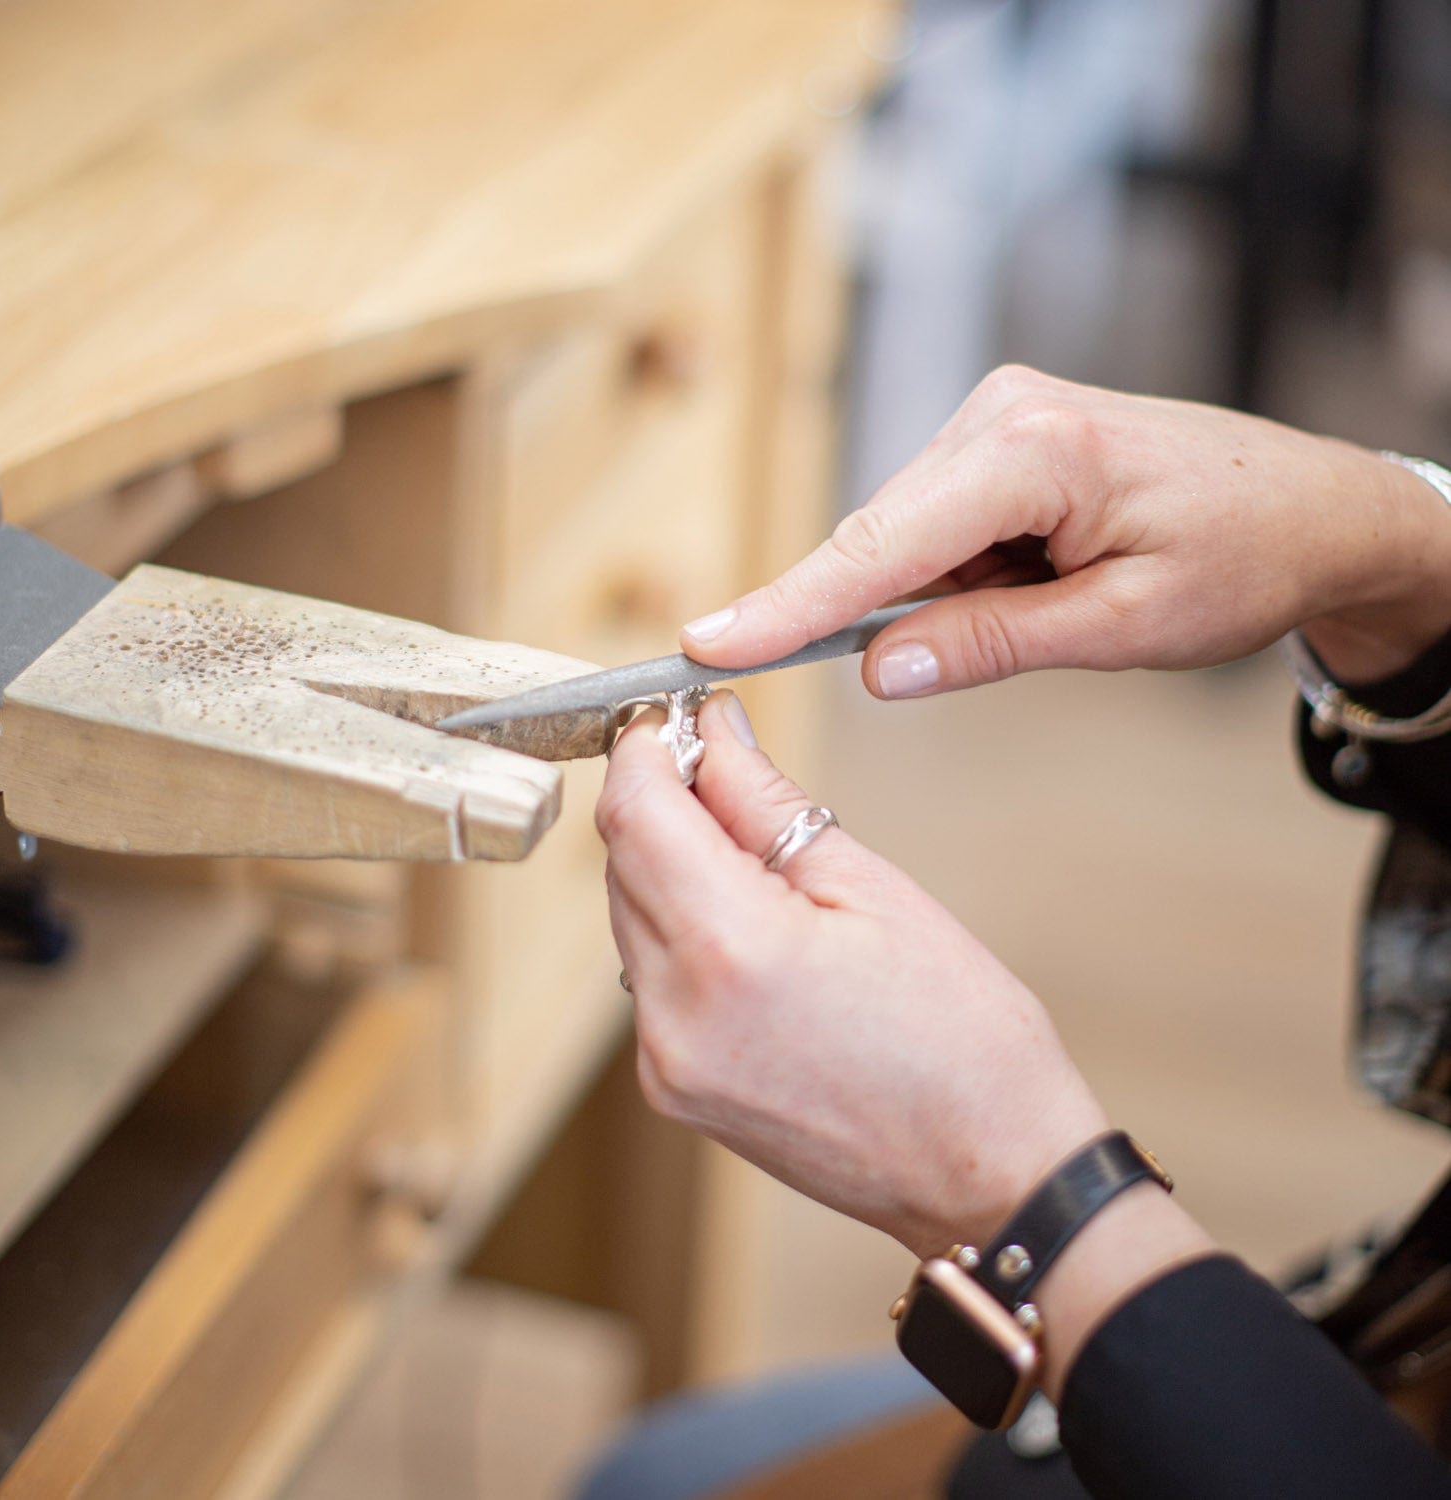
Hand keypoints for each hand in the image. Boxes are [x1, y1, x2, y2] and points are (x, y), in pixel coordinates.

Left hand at [598, 689, 1108, 1253]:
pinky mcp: (672, 1089)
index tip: (675, 719)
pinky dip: (680, 929)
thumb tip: (715, 733)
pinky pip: (647, 978)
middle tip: (724, 765)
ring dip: (670, 864)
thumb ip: (768, 803)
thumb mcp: (871, 888)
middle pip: (622, 863)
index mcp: (730, 948)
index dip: (645, 749)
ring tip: (751, 847)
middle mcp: (673, 1012)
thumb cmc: (961, 1036)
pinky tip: (745, 917)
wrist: (989, 1176)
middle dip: (664, 800)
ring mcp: (664, 1062)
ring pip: (628, 919)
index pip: (635, 812)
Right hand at [679, 367, 1450, 688]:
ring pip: (908, 538)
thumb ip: (990, 644)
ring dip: (943, 596)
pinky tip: (1041, 580)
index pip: (881, 545)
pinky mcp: (1002, 438)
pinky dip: (960, 574)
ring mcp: (998, 418)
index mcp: (1035, 451)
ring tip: (1061, 603)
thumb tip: (876, 669)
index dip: (788, 603)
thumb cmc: (1243, 557)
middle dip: (886, 614)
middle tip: (989, 645)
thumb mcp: (1121, 626)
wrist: (1316, 505)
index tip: (706, 642)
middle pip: (883, 540)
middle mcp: (1001, 413)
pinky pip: (939, 526)